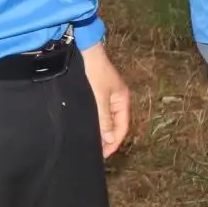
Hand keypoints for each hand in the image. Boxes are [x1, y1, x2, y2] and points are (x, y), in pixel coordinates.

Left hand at [82, 42, 130, 157]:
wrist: (85, 50)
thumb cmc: (94, 73)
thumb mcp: (100, 98)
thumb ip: (105, 119)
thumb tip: (110, 140)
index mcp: (122, 100)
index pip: (122, 127)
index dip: (114, 142)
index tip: (103, 155)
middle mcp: (117, 100)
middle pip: (115, 125)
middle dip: (107, 139)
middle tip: (95, 152)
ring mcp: (107, 96)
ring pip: (106, 119)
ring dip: (100, 131)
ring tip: (90, 143)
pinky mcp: (97, 94)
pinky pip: (99, 113)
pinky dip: (95, 122)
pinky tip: (87, 127)